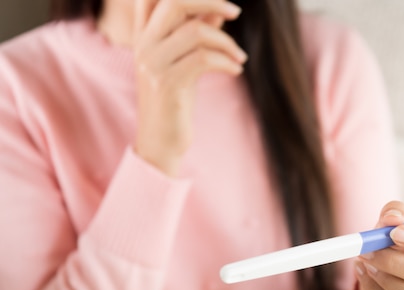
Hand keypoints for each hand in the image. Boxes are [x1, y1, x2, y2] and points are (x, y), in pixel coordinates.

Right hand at [133, 0, 247, 175]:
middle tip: (236, 12)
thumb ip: (197, 33)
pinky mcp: (167, 84)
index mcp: (144, 36)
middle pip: (175, 2)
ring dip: (227, 42)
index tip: (218, 2)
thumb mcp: (186, 62)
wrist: (160, 142)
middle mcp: (143, 44)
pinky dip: (226, 62)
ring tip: (240, 57)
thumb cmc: (176, 101)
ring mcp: (152, 63)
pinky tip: (235, 70)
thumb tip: (220, 9)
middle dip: (211, 1)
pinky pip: (203, 59)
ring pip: (196, 32)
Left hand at [355, 201, 403, 289]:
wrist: (395, 278)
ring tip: (366, 264)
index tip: (394, 233)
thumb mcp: (397, 225)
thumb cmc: (403, 246)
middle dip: (398, 263)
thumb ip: (395, 214)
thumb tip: (391, 218)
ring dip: (387, 281)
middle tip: (369, 252)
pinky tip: (365, 277)